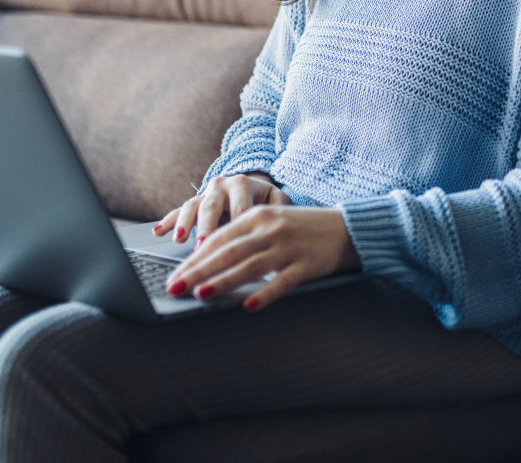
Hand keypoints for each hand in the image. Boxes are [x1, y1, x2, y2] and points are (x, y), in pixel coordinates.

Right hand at [153, 171, 289, 244]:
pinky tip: (158, 232)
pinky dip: (168, 222)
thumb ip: (281, 207)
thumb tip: (282, 219)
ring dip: (184, 223)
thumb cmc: (266, 199)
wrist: (251, 186)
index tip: (236, 243)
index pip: (240, 207)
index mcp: (242, 184)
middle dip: (206, 227)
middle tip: (204, 246)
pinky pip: (177, 211)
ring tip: (180, 239)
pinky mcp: (193, 203)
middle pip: (212, 206)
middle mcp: (220, 186)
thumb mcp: (277, 200)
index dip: (237, 224)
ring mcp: (204, 195)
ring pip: (192, 207)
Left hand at [164, 205, 361, 312]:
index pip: (218, 239)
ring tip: (201, 294)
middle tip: (175, 287)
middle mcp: (270, 229)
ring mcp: (289, 247)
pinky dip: (264, 294)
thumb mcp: (270, 222)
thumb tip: (205, 259)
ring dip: (223, 281)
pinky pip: (282, 281)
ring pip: (249, 266)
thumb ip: (242, 237)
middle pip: (228, 252)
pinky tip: (249, 306)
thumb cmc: (302, 228)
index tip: (174, 276)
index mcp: (257, 215)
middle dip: (197, 271)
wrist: (346, 228)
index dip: (193, 258)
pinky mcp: (306, 265)